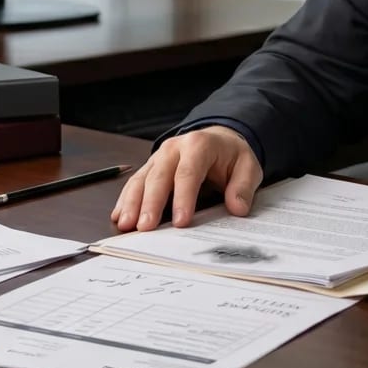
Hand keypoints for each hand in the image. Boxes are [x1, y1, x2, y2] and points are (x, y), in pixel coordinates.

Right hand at [110, 126, 261, 231]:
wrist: (219, 140)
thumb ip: (243, 187)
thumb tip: (237, 208)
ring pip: (141, 179)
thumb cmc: (231, 156)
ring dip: (131, 203)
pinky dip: (125, 200)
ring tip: (125, 225)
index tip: (180, 222)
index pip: (188, 172)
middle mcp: (174, 148)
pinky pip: (135, 183)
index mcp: (199, 145)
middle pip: (158, 176)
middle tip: (145, 228)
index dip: (183, 198)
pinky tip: (119, 216)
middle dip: (150, 203)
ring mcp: (159, 157)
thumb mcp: (248, 167)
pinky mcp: (150, 167)